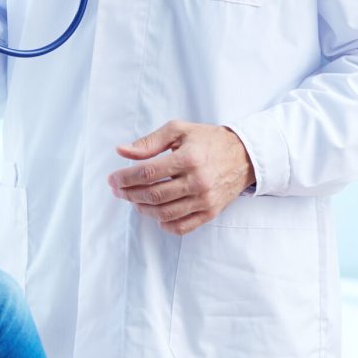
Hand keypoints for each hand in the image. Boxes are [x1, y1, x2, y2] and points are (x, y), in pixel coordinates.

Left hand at [108, 121, 255, 234]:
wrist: (244, 155)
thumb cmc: (208, 140)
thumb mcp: (179, 130)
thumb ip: (150, 142)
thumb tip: (122, 151)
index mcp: (188, 158)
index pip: (148, 173)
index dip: (125, 178)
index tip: (112, 179)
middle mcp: (197, 181)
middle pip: (153, 195)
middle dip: (129, 194)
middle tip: (118, 190)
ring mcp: (204, 200)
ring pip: (164, 213)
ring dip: (142, 209)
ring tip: (133, 200)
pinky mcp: (210, 212)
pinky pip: (181, 226)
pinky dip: (164, 223)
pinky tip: (155, 213)